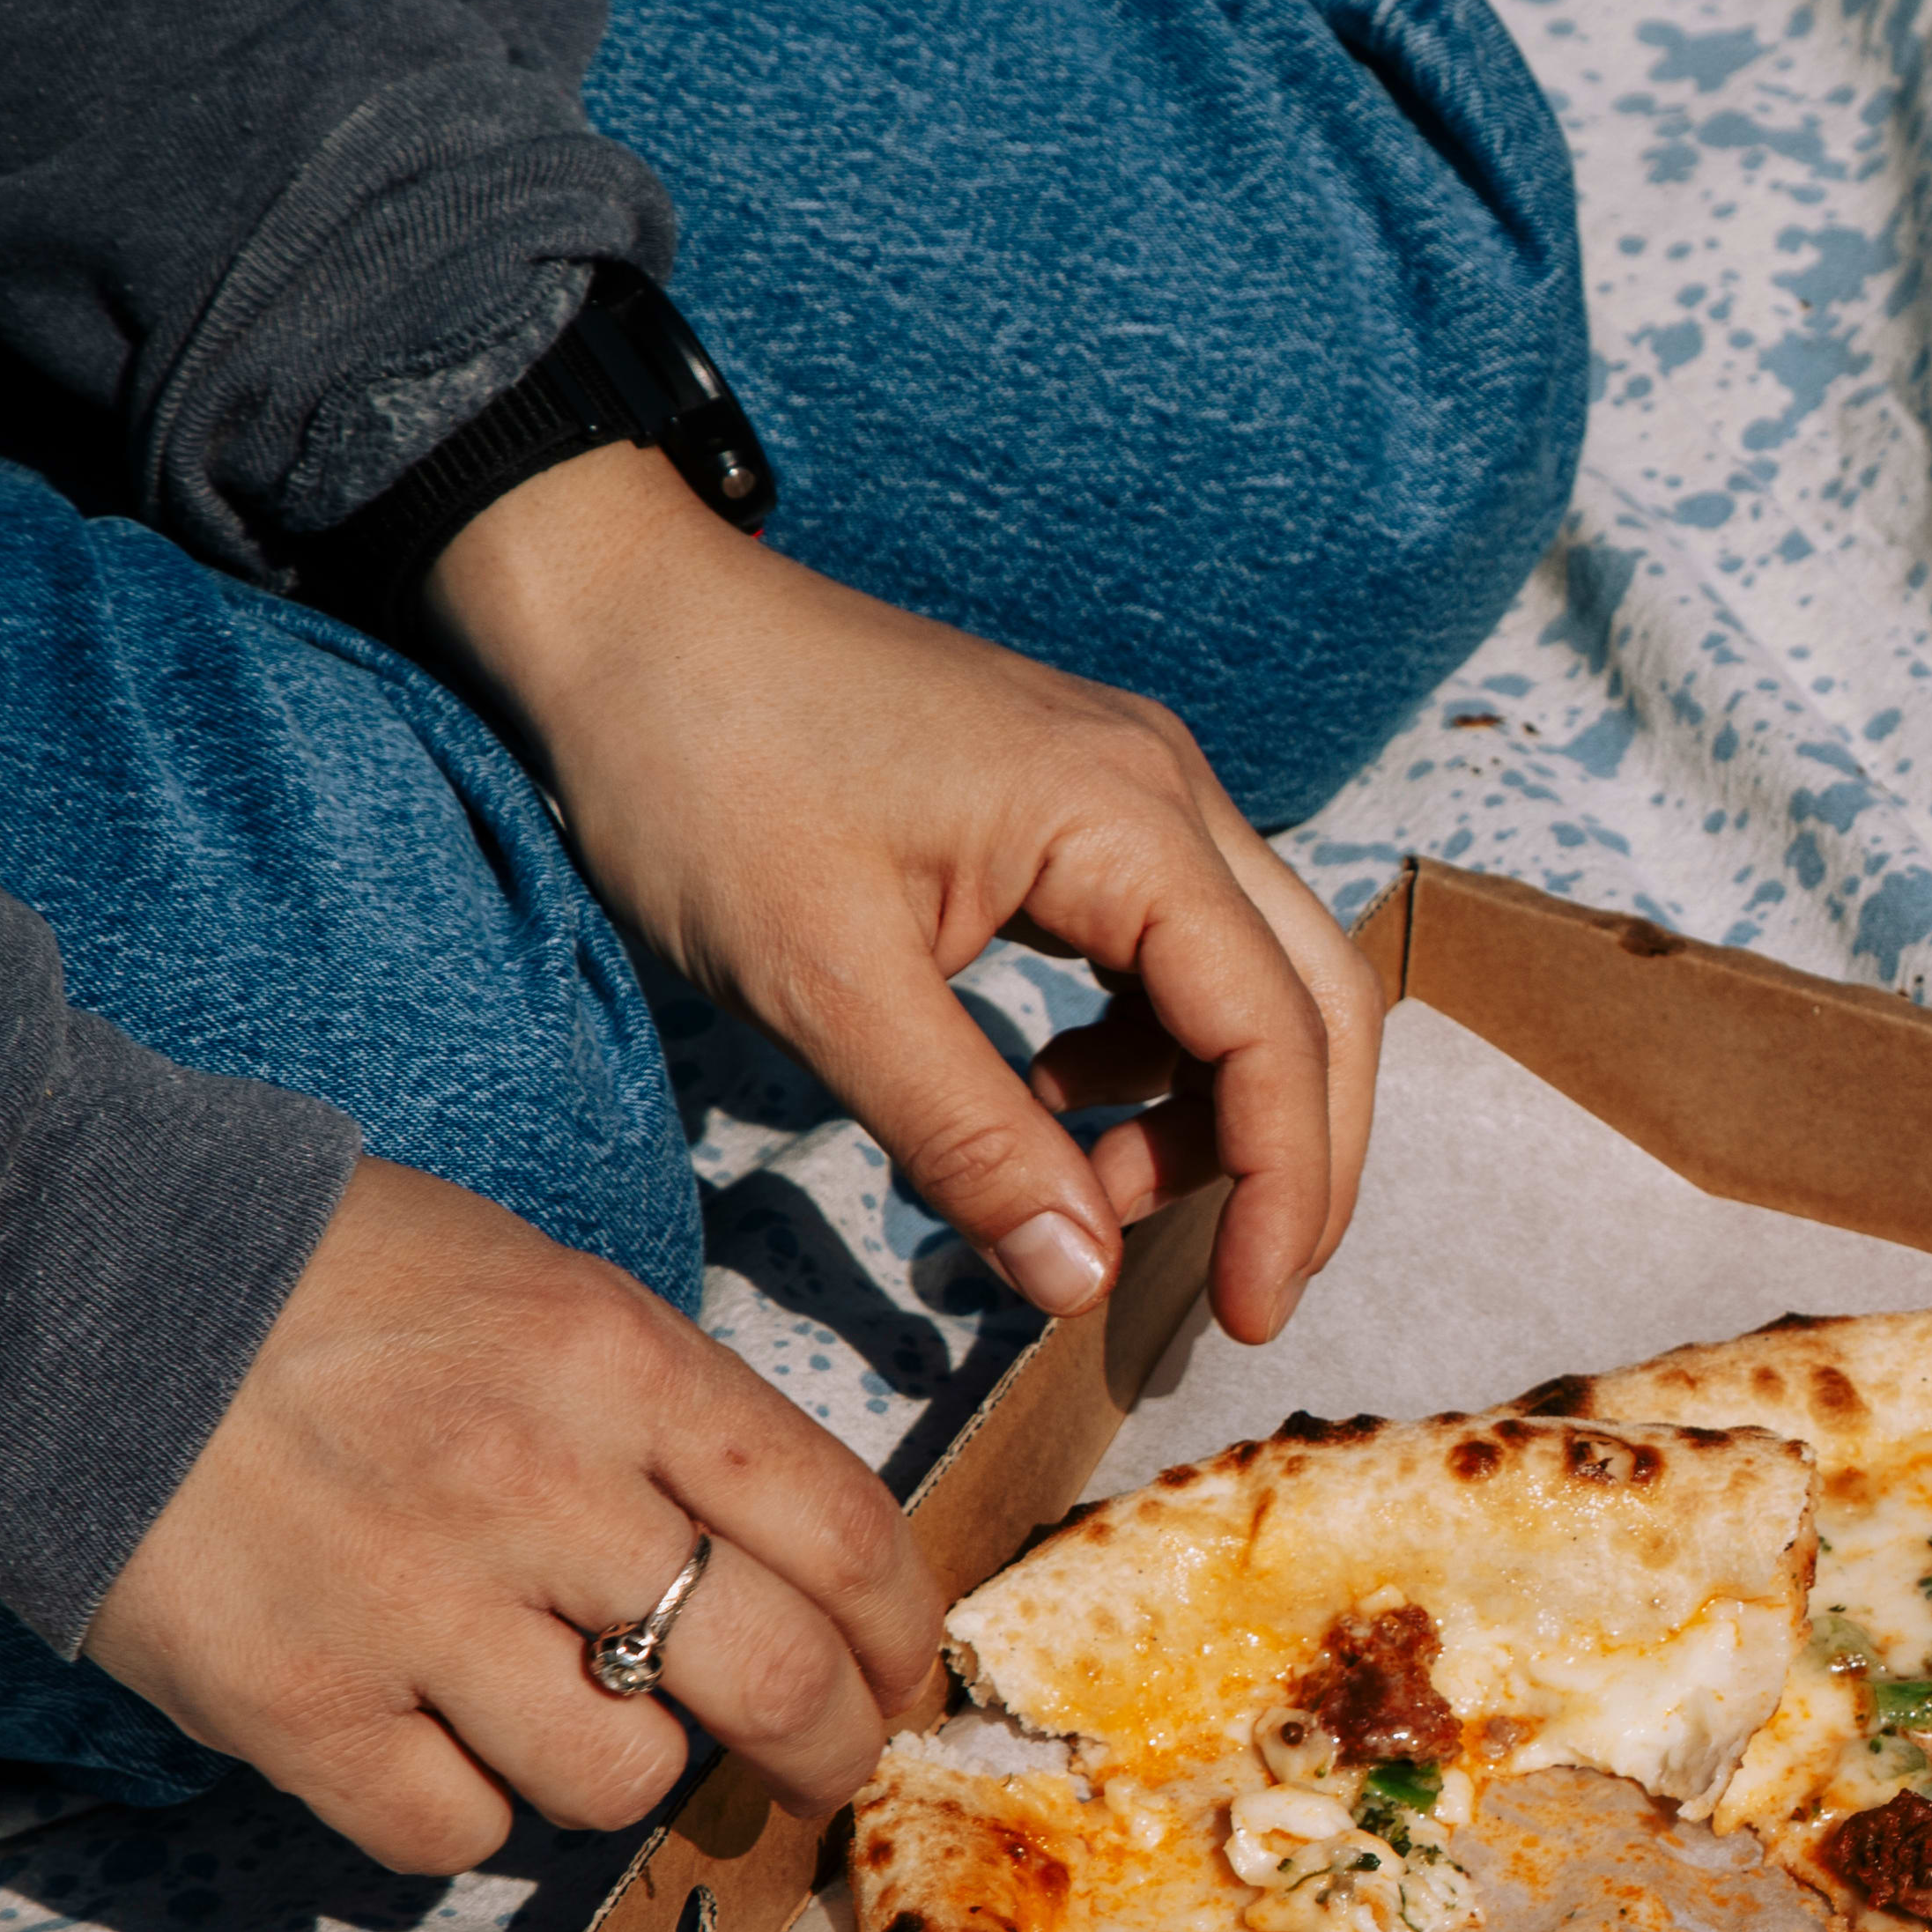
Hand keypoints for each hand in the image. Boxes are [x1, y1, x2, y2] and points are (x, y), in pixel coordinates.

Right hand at [89, 1161, 941, 1868]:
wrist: (55, 1284)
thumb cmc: (325, 1284)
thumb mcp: (541, 1291)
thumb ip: (669, 1417)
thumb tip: (791, 1563)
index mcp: (620, 1363)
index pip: (844, 1532)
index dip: (898, 1634)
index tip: (897, 1676)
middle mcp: (541, 1488)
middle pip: (774, 1678)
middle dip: (828, 1747)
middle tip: (817, 1769)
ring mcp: (417, 1607)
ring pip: (620, 1777)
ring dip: (617, 1767)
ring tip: (555, 1710)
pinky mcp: (300, 1708)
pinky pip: (455, 1835)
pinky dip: (461, 1811)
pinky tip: (426, 1740)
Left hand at [416, 447, 1381, 1343]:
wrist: (616, 614)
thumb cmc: (701, 771)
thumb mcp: (825, 985)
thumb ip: (969, 1139)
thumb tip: (1083, 1280)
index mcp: (1127, 819)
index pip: (1276, 1030)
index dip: (1283, 1187)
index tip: (1247, 1317)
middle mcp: (1163, 787)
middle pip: (1314, 998)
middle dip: (1297, 1158)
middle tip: (1242, 1292)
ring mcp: (1128, 784)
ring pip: (1253, 975)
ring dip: (1214, 1107)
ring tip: (1098, 1192)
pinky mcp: (1076, 800)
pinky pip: (1173, 945)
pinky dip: (1149, 1049)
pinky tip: (1051, 1093)